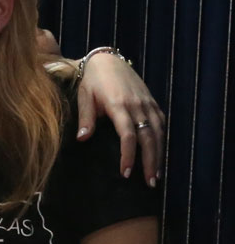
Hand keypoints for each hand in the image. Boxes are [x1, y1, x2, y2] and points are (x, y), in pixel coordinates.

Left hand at [76, 53, 164, 184]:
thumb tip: (82, 139)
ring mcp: (147, 104)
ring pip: (158, 133)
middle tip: (150, 183)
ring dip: (159, 155)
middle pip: (148, 138)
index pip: (128, 135)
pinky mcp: (152, 102)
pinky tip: (159, 154)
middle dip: (150, 161)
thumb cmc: (92, 80)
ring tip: (156, 175)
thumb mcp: (84, 96)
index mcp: (119, 105)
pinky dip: (162, 140)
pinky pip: (161, 124)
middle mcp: (137, 105)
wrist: (107, 60)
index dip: (128, 155)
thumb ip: (86, 118)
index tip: (125, 173)